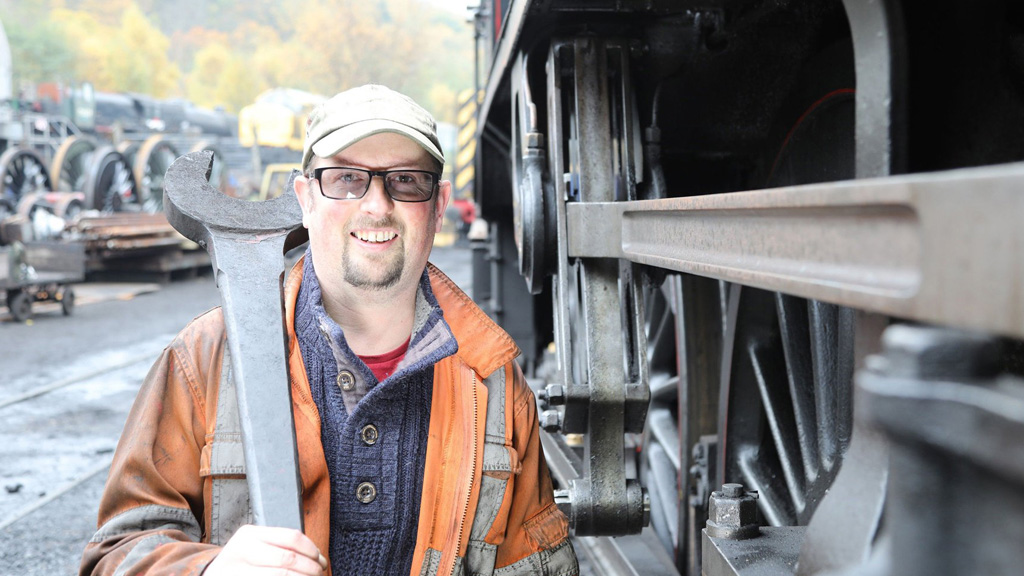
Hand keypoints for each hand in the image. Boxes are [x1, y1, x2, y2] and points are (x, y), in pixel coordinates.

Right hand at [205, 524, 328, 574]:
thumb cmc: (241, 563)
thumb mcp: (255, 547)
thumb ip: (283, 548)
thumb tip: (320, 559)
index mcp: (249, 535)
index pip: (291, 538)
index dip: (312, 550)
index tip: (321, 561)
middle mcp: (241, 551)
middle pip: (288, 559)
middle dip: (310, 569)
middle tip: (319, 574)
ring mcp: (237, 572)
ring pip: (281, 575)